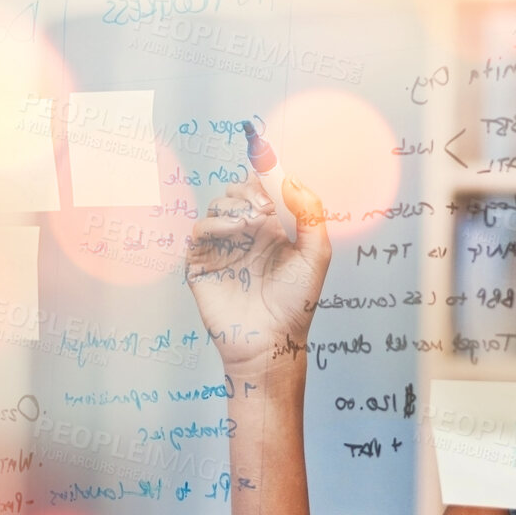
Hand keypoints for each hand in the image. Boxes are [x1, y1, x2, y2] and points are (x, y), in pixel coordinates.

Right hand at [184, 176, 330, 375]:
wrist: (271, 340)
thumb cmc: (296, 304)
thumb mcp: (316, 255)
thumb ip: (310, 214)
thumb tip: (291, 178)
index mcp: (273, 227)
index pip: (262, 188)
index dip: (265, 176)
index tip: (270, 173)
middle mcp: (246, 232)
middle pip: (236, 191)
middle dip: (248, 190)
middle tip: (263, 207)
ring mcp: (223, 246)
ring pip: (217, 205)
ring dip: (233, 206)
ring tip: (250, 223)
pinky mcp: (201, 262)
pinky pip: (199, 230)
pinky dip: (214, 224)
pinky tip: (233, 232)